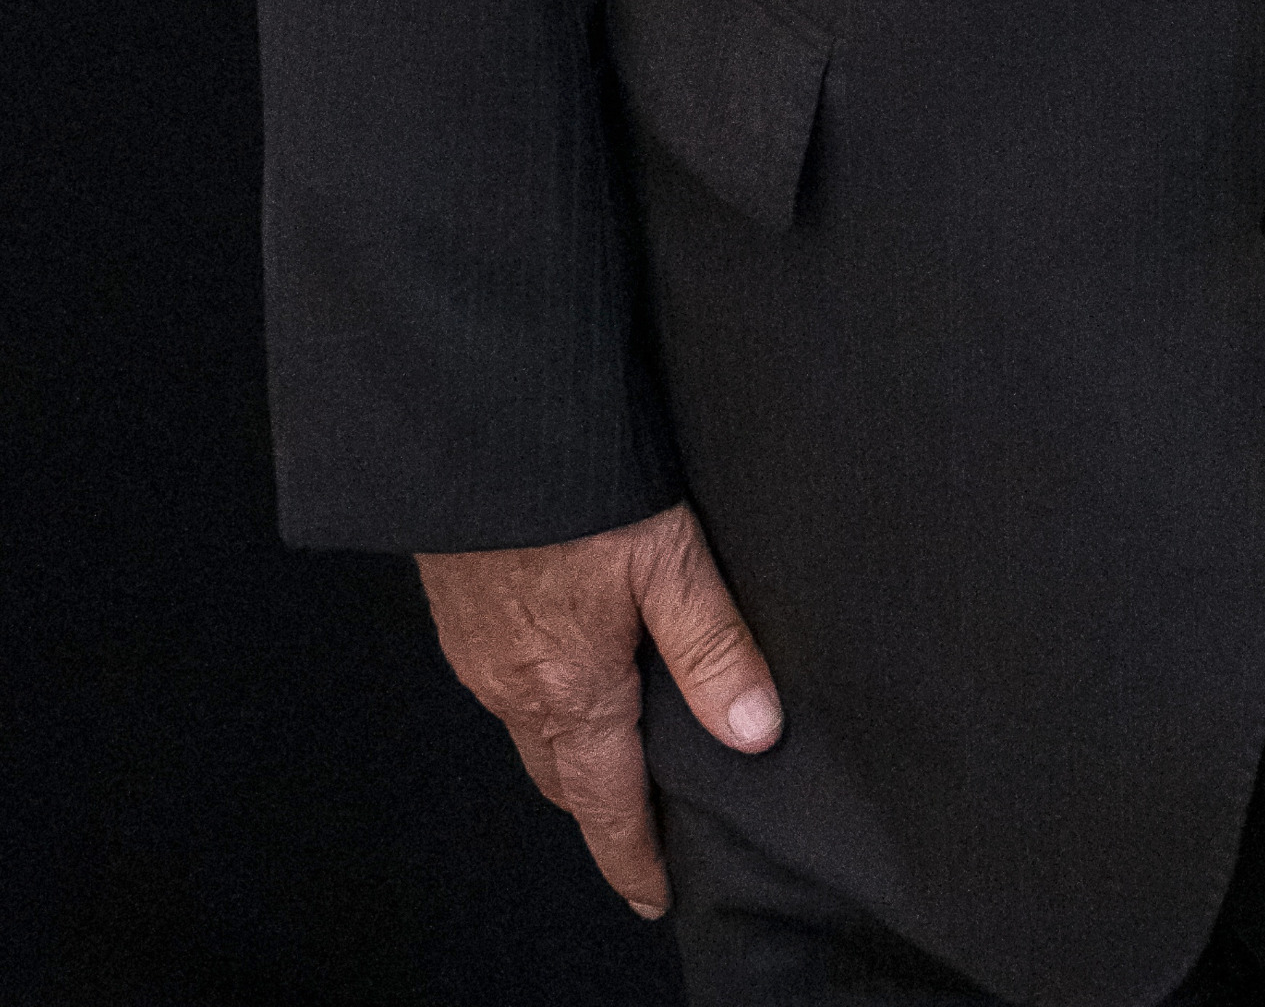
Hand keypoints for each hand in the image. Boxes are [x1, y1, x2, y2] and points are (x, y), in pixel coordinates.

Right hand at [417, 499, 782, 916]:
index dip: (634, 855)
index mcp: (570, 690)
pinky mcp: (458, 609)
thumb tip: (756, 732)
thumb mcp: (666, 557)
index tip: (654, 893)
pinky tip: (562, 666)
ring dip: (569, 752)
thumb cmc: (570, 483)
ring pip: (529, 729)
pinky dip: (537, 699)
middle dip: (602, 809)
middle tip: (642, 827)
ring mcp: (477, 650)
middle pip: (565, 777)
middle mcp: (513, 685)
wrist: (474, 421)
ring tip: (613, 751)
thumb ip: (712, 647)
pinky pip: (501, 683)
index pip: (607, 805)